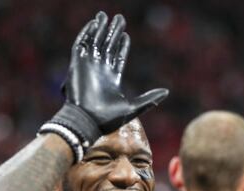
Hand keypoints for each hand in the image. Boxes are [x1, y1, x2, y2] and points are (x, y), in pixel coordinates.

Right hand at [40, 12, 168, 161]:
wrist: (87, 122)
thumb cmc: (108, 119)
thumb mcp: (133, 108)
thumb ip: (149, 99)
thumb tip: (166, 92)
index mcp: (112, 80)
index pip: (118, 57)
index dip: (122, 46)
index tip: (126, 35)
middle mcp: (99, 71)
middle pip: (107, 46)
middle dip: (113, 32)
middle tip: (119, 18)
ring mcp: (88, 67)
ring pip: (94, 43)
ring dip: (99, 29)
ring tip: (104, 15)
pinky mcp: (77, 65)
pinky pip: (80, 45)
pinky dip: (86, 33)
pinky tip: (93, 23)